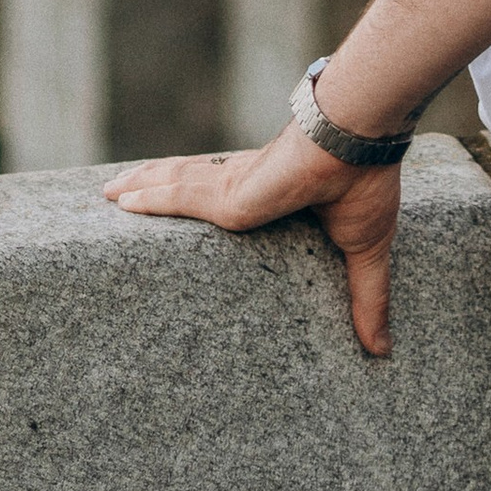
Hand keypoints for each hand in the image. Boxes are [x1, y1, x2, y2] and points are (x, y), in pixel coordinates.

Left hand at [102, 130, 406, 355]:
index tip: (181, 210)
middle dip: (155, 186)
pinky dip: (147, 196)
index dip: (202, 197)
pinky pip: (177, 194)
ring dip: (141, 188)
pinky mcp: (227, 194)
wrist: (358, 141)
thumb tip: (380, 350)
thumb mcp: (362, 250)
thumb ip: (365, 299)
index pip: (227, 197)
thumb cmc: (364, 182)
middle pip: (188, 186)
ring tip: (109, 194)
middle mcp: (245, 187)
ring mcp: (233, 188)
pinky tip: (121, 199)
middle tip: (121, 197)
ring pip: (174, 185)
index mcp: (273, 196)